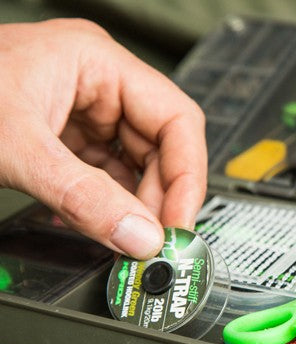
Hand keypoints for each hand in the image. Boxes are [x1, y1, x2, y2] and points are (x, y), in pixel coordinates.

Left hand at [0, 19, 206, 259]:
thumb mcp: (18, 150)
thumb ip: (84, 197)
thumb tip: (139, 237)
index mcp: (97, 63)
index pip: (176, 118)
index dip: (187, 174)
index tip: (180, 221)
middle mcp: (98, 84)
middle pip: (161, 145)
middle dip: (159, 196)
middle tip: (155, 240)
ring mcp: (83, 110)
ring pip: (136, 163)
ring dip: (135, 204)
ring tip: (128, 237)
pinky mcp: (66, 137)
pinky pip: (106, 173)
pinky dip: (107, 202)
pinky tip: (101, 223)